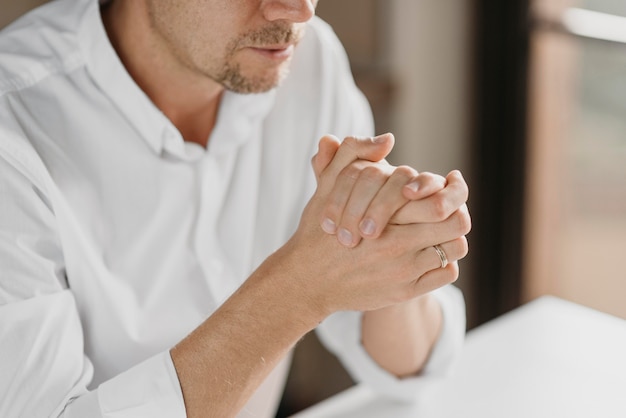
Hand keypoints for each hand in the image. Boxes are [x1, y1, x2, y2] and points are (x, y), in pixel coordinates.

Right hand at [271, 134, 470, 313]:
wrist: (308, 280)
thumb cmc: (319, 230)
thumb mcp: (327, 186)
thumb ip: (351, 153)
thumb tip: (387, 139)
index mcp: (385, 212)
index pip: (441, 198)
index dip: (452, 188)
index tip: (451, 182)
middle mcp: (398, 242)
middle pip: (456, 222)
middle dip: (457, 210)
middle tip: (450, 208)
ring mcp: (403, 269)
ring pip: (456, 247)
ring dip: (451, 237)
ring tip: (440, 231)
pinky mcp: (405, 291)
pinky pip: (446, 273)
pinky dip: (445, 262)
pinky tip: (430, 254)